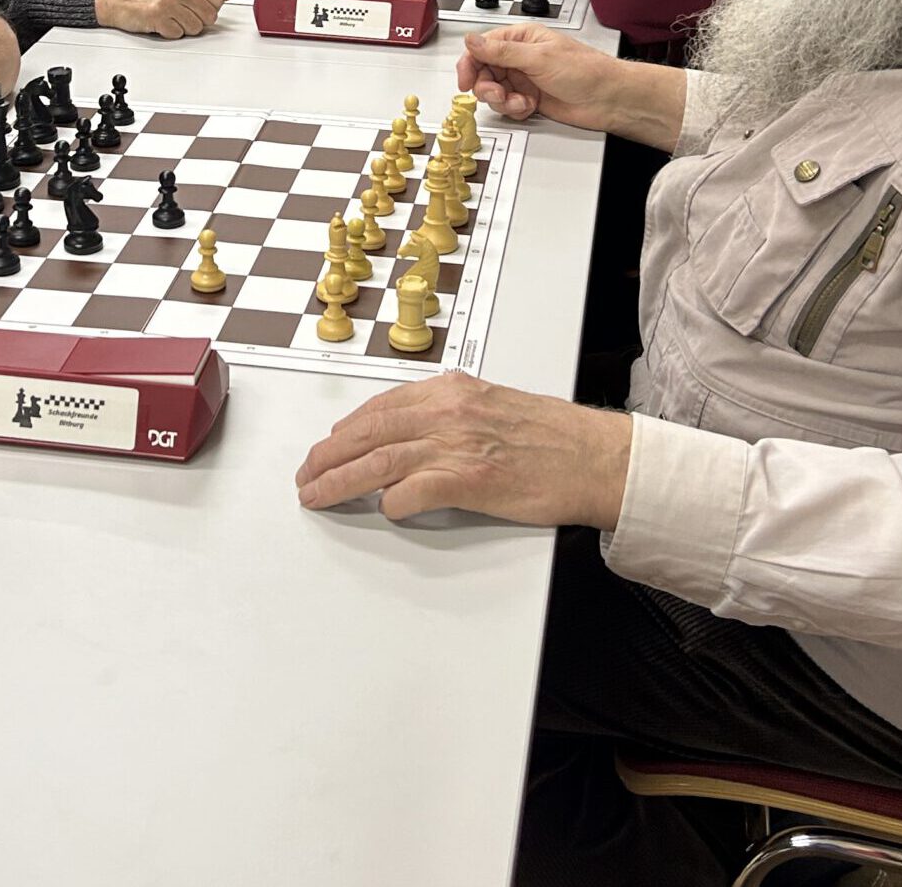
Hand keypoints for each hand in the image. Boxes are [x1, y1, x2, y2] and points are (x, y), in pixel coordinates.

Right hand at [95, 0, 227, 38]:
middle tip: (182, 14)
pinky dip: (170, 32)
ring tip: (171, 17)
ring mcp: (169, 1)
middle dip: (198, 20)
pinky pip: (178, 34)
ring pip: (196, 28)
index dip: (210, 6)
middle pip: (210, 16)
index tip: (199, 6)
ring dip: (184, 27)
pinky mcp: (158, 17)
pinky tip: (161, 22)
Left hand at [295, 373, 630, 525]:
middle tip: (306, 474)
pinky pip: (413, 491)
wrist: (594, 456)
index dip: (345, 431)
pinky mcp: (470, 479)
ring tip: (317, 495)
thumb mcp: (490, 406)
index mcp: (450, 390)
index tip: (327, 446)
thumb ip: (448, 415)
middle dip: (327, 456)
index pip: (378, 407)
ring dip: (339, 481)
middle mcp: (447, 411)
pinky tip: (384, 510)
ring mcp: (456, 444)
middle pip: (367, 432)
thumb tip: (407, 435)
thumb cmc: (551, 436)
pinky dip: (393, 502)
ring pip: (377, 461)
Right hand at [455, 24, 621, 129]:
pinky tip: (529, 107)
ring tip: (520, 102)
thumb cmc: (586, 71)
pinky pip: (508, 106)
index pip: (482, 47)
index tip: (465, 80)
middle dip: (487, 87)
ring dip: (502, 101)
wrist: (608, 99)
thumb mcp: (539, 58)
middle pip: (484, 72)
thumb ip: (502, 51)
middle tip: (498, 94)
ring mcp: (524, 79)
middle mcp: (520, 58)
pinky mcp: (529, 98)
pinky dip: (514, 110)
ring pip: (494, 91)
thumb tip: (472, 40)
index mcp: (521, 39)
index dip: (470, 63)